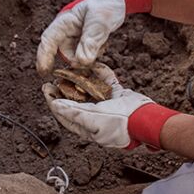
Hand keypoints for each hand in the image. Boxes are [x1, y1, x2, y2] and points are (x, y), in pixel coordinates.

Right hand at [35, 0, 151, 75]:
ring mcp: (75, 39)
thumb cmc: (105, 5)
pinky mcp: (84, 44)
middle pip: (64, 54)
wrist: (118, 0)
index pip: (48, 41)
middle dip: (76, 60)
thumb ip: (90, 40)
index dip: (43, 57)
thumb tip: (82, 62)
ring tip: (102, 43)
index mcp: (64, 22)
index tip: (44, 73)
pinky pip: (86, 57)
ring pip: (76, 58)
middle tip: (91, 59)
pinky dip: (94, 55)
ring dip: (88, 57)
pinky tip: (103, 43)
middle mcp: (66, 32)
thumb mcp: (99, 21)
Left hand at [42, 64, 177, 149]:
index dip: (53, 101)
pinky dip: (103, 74)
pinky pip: (108, 82)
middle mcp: (95, 117)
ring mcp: (108, 106)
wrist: (148, 119)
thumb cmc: (121, 124)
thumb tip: (56, 106)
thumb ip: (74, 112)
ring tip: (73, 68)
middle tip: (57, 76)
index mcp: (87, 127)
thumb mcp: (93, 120)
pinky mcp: (119, 96)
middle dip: (65, 88)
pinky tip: (97, 65)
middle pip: (75, 101)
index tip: (46, 88)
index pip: (65, 114)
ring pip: (91, 90)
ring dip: (83, 79)